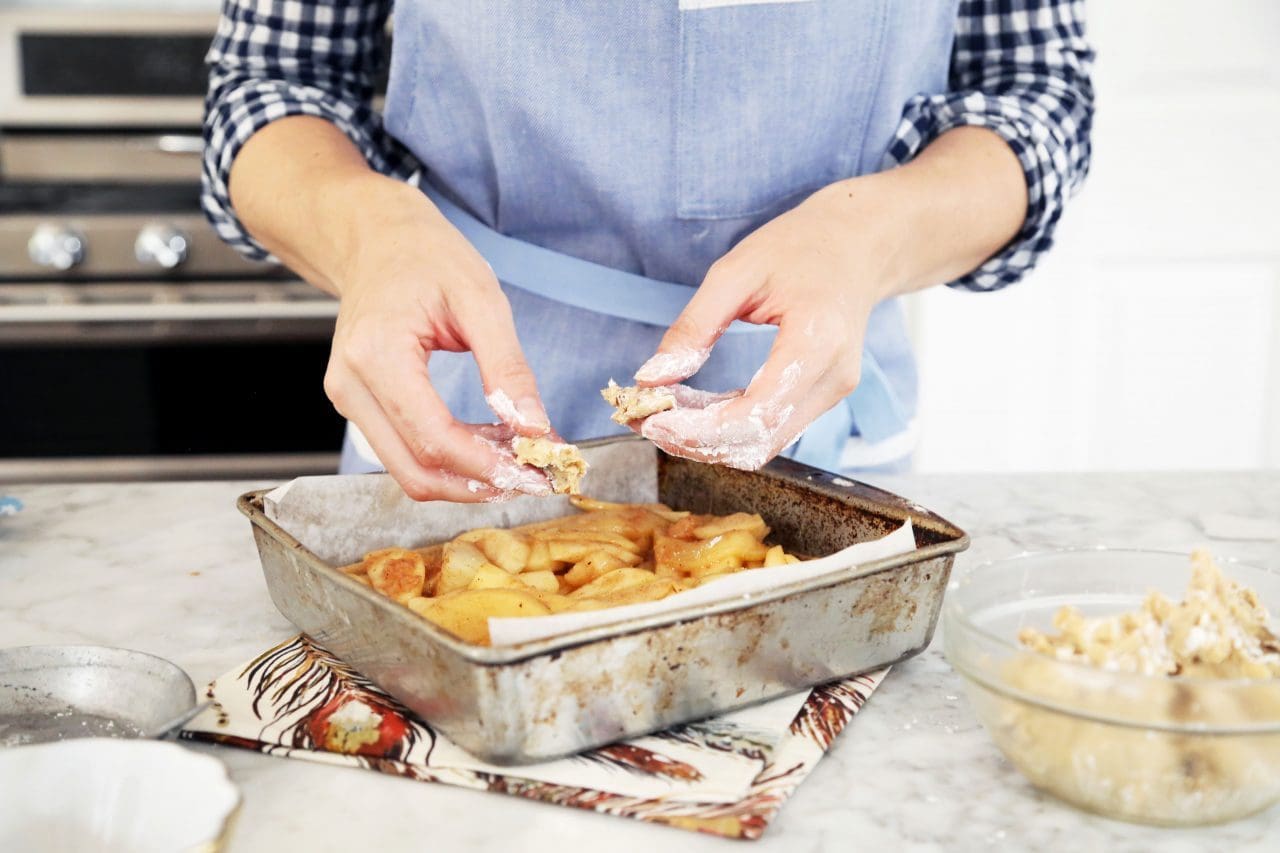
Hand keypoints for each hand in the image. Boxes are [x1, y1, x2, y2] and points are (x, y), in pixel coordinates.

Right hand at [322, 179, 554, 500]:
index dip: (487, 465)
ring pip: (409, 470)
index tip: (537, 469)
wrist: (375, 237)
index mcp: (377, 354)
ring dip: (467, 476)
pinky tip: (489, 440)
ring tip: (518, 454)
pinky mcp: (358, 405)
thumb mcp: (480, 297)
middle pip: (417, 470)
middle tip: (535, 474)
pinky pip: (404, 451)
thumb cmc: (424, 255)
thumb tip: (534, 426)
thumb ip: (507, 366)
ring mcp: (348, 399)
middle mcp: (351, 386)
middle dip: (480, 484)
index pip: (434, 438)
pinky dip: (450, 458)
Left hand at [632, 176, 906, 468]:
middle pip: (759, 441)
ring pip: (763, 444)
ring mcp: (832, 393)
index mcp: (817, 341)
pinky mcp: (821, 397)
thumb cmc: (799, 247)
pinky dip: (728, 428)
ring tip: (664, 413)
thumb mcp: (735, 271)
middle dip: (697, 442)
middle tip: (646, 420)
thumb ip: (693, 327)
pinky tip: (695, 409)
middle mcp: (832, 378)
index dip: (701, 430)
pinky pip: (771, 430)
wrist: (856, 245)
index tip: (655, 420)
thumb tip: (650, 377)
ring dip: (709, 440)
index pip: (757, 414)